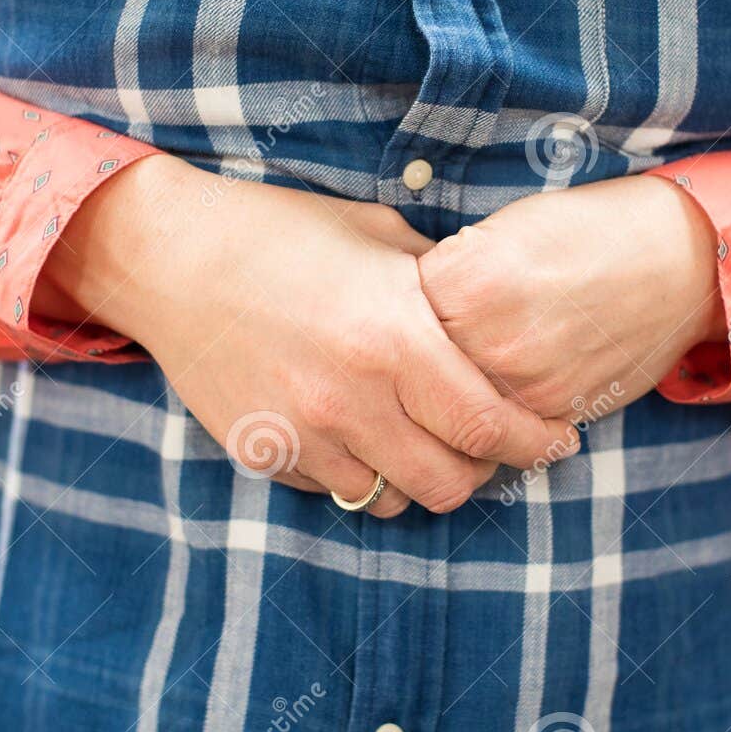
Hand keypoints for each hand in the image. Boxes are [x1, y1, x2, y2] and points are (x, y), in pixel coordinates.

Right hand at [43, 156, 578, 517]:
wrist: (172, 259)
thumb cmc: (283, 233)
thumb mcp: (378, 237)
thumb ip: (443, 285)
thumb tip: (499, 314)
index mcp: (394, 336)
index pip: (491, 425)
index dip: (537, 443)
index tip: (557, 439)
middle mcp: (352, 397)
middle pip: (452, 481)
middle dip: (489, 471)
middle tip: (497, 447)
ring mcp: (305, 434)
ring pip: (394, 498)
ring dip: (424, 477)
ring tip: (430, 442)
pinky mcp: (267, 454)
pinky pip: (338, 488)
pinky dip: (364, 472)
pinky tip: (364, 432)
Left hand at [417, 175, 723, 421]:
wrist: (677, 261)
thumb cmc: (588, 231)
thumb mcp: (504, 229)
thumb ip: (450, 273)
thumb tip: (409, 308)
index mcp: (465, 282)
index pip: (392, 313)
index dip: (397, 307)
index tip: (407, 301)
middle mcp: (487, 339)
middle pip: (415, 369)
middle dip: (417, 360)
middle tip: (427, 346)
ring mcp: (520, 383)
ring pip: (452, 407)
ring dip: (450, 395)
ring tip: (463, 368)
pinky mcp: (553, 411)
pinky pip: (500, 423)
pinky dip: (494, 410)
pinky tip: (503, 383)